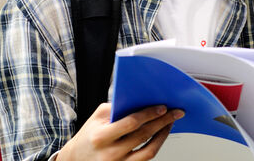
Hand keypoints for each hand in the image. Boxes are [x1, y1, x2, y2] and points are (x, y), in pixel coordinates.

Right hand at [58, 103, 183, 160]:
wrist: (77, 158)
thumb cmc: (90, 134)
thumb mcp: (97, 117)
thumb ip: (117, 107)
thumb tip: (143, 100)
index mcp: (101, 137)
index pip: (131, 123)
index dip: (149, 114)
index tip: (163, 107)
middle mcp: (110, 153)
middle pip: (143, 136)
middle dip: (163, 122)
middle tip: (176, 112)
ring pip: (149, 151)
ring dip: (163, 135)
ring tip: (170, 124)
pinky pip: (146, 159)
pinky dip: (156, 145)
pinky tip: (161, 135)